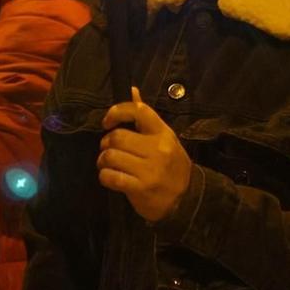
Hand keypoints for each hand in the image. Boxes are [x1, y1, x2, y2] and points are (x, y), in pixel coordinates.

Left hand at [99, 88, 193, 222]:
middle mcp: (157, 149)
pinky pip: (111, 177)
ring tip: (108, 164)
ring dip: (103, 161)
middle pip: (117, 137)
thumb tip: (132, 90)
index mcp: (163, 133)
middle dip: (106, 143)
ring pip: (110, 156)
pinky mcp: (140, 188)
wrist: (186, 199)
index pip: (138, 111)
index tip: (107, 122)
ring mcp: (149, 170)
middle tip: (108, 150)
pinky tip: (110, 177)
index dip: (117, 111)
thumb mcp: (163, 138)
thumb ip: (145, 117)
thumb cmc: (171, 165)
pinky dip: (104, 176)